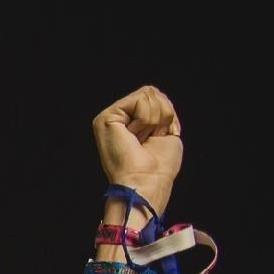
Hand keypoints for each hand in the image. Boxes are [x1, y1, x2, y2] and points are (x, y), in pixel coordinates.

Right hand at [93, 86, 182, 216]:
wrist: (147, 181)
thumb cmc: (158, 166)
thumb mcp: (167, 130)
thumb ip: (160, 110)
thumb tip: (154, 93)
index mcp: (130, 123)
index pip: (155, 97)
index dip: (166, 115)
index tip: (158, 138)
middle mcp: (117, 119)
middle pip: (152, 92)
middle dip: (162, 115)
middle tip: (149, 139)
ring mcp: (110, 117)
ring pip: (148, 94)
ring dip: (155, 120)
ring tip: (142, 139)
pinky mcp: (106, 118)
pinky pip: (140, 100)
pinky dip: (147, 119)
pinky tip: (135, 135)